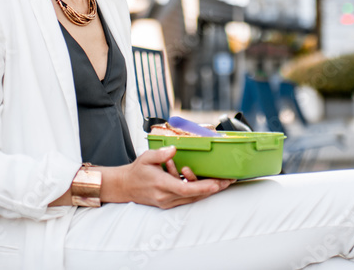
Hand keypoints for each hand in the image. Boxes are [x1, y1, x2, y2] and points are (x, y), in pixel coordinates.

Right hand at [106, 146, 233, 208]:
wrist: (125, 187)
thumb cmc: (136, 171)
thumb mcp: (146, 158)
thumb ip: (160, 154)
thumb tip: (173, 149)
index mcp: (161, 185)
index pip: (185, 188)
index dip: (202, 187)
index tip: (216, 183)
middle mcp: (166, 197)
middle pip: (194, 195)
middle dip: (212, 188)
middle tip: (228, 181)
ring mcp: (167, 202)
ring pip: (193, 198)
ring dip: (208, 190)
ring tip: (222, 182)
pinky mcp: (169, 203)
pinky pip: (187, 198)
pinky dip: (198, 191)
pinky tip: (207, 183)